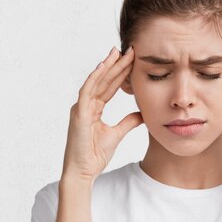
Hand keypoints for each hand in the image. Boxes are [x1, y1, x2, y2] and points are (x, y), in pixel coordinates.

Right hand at [61, 46, 143, 182]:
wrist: (83, 171)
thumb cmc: (94, 155)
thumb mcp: (117, 134)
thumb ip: (128, 122)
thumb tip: (142, 114)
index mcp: (93, 109)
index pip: (109, 86)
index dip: (121, 73)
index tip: (133, 61)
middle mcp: (85, 105)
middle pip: (104, 80)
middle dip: (116, 65)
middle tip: (130, 50)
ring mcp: (80, 108)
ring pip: (96, 81)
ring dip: (107, 66)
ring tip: (118, 52)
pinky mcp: (78, 113)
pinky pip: (87, 91)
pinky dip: (95, 77)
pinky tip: (104, 66)